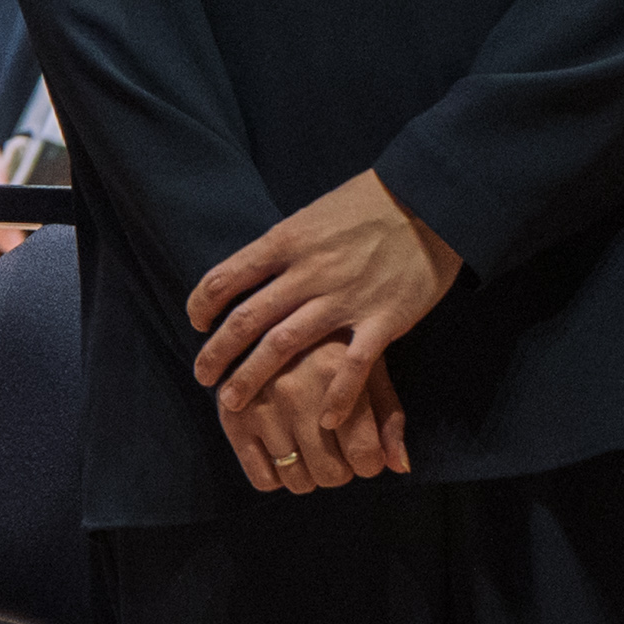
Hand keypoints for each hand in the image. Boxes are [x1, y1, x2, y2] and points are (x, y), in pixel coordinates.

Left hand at [189, 170, 463, 436]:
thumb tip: (251, 271)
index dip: (203, 304)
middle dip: (218, 351)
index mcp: (286, 241)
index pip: (227, 276)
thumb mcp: (312, 215)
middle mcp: (307, 271)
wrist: (428, 203)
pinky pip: (353, 366)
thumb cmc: (367, 204)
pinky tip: (322, 420)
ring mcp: (344, 298)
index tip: (195, 323)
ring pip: (284, 344)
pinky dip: (337, 395)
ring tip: (230, 402)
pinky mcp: (383, 320)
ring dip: (253, 376)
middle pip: (247, 318)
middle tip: (200, 377)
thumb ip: (284, 248)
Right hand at [225, 339, 406, 492]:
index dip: (369, 460)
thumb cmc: (330, 343)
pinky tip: (282, 450)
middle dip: (340, 468)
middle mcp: (293, 393)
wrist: (267, 310)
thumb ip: (389, 418)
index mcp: (332, 374)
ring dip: (309, 472)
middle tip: (334, 445)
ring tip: (308, 445)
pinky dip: (276, 476)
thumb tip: (400, 467)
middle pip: (332, 475)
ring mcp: (259, 405)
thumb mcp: (367, 366)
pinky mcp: (231, 416)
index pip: (365, 458)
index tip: (362, 447)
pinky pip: (262, 479)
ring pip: (298, 481)